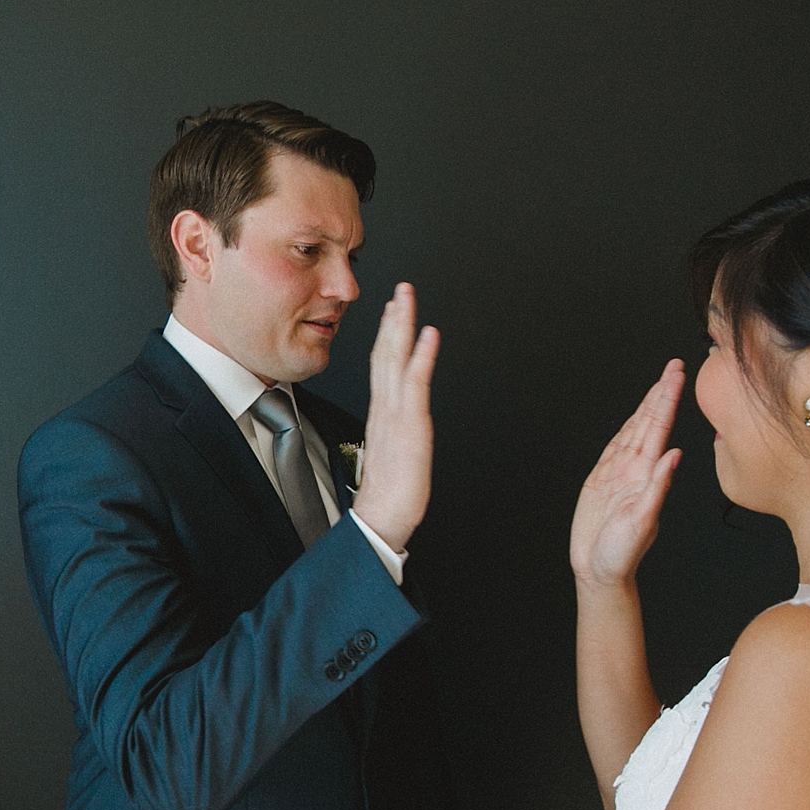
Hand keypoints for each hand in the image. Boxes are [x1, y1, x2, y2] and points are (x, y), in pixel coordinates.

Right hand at [351, 283, 439, 552]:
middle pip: (385, 354)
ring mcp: (396, 414)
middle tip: (401, 290)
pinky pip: (415, 382)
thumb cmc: (387, 496)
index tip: (392, 311)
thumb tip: (392, 432)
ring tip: (408, 298)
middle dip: (393, 319)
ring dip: (403, 325)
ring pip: (395, 359)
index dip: (386, 336)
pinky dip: (421, 355)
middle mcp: (385, 409)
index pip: (382, 366)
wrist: (381, 520)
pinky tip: (428, 333)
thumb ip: (390, 437)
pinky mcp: (409, 424)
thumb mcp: (390, 457)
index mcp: (381, 415)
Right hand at [569, 359, 684, 587]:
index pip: (660, 428)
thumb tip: (674, 455)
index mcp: (648, 476)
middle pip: (649, 423)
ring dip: (647, 407)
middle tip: (675, 367)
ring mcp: (620, 475)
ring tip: (659, 384)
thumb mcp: (642, 522)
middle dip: (661, 394)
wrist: (600, 571)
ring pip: (634, 432)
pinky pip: (616, 449)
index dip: (668, 400)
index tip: (679, 375)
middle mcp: (637, 471)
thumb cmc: (622, 554)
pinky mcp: (603, 482)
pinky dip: (627, 430)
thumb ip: (657, 488)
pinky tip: (635, 418)